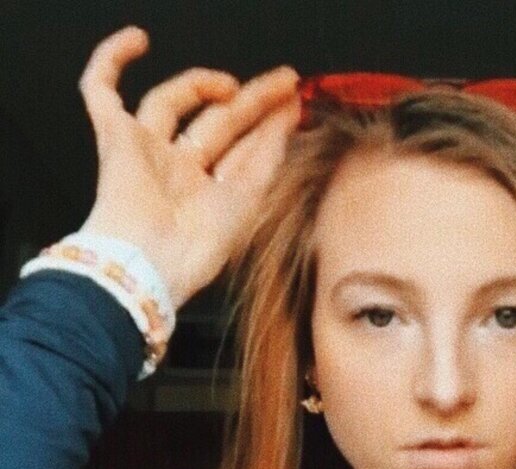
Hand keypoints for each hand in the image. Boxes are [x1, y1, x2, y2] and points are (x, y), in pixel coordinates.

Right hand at [78, 27, 301, 307]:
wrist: (151, 259)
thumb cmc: (197, 248)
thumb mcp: (249, 200)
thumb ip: (268, 155)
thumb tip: (288, 114)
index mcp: (207, 197)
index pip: (240, 149)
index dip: (267, 125)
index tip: (294, 103)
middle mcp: (176, 173)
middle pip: (215, 124)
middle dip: (252, 103)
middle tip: (284, 83)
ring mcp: (145, 153)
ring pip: (170, 102)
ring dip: (202, 82)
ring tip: (235, 84)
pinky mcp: (114, 137)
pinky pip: (100, 89)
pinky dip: (111, 59)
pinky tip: (139, 40)